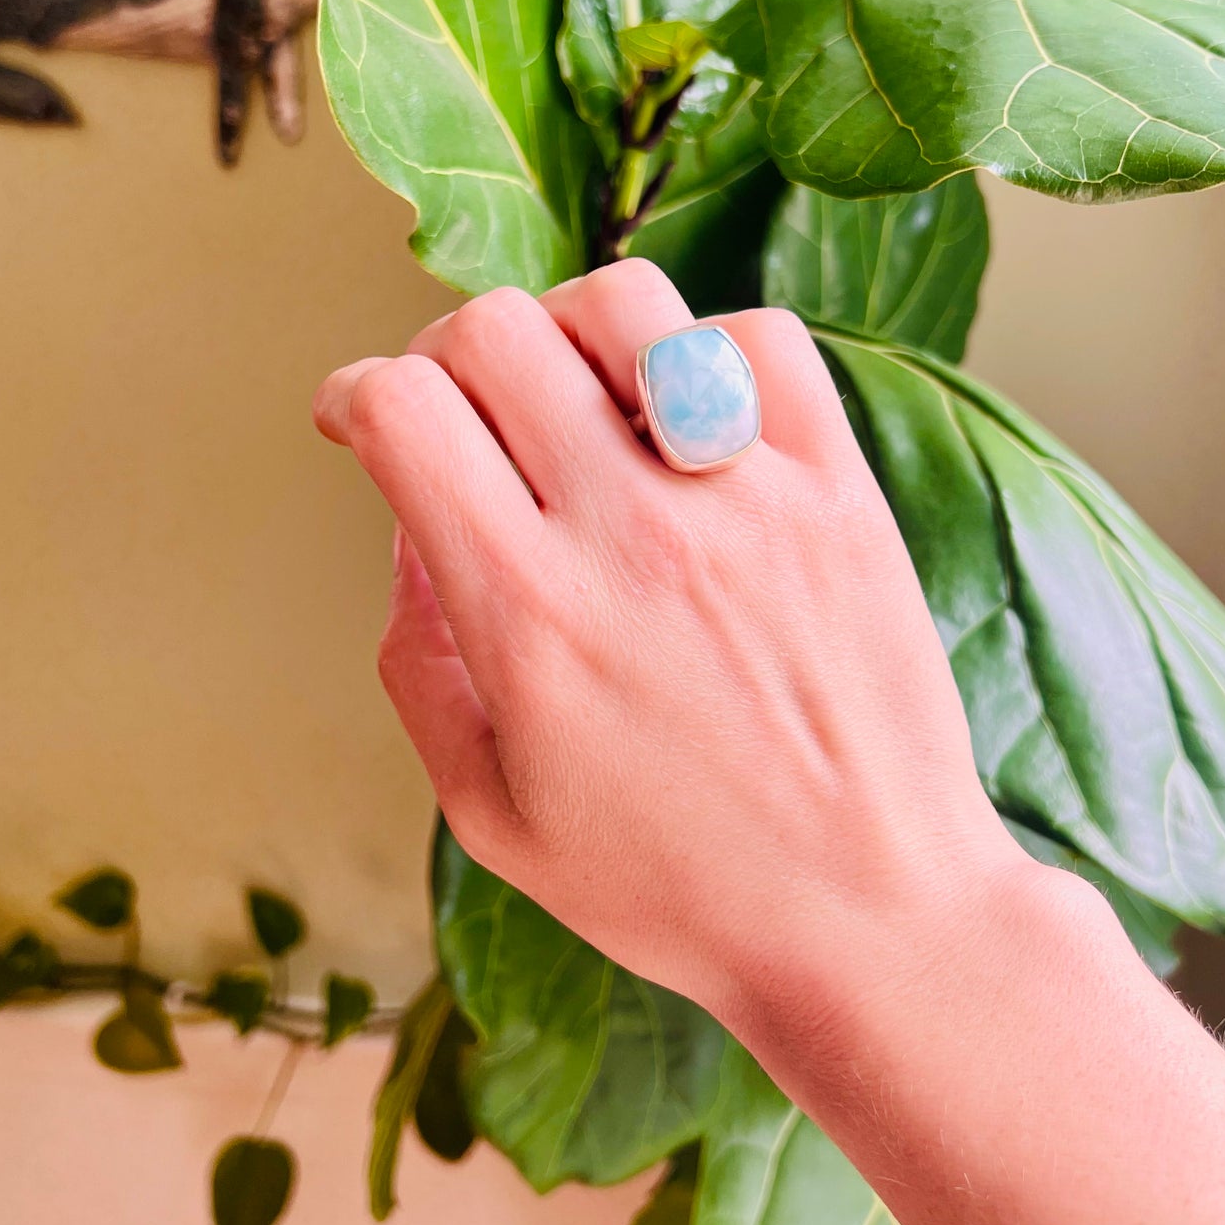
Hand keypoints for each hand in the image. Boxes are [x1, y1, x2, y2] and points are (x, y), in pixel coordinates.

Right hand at [313, 259, 1024, 1033]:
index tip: (360, 418)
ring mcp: (747, 500)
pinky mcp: (841, 492)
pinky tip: (693, 418)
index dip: (354, 394)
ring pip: (625, 304)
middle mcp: (632, 533)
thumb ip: (420, 664)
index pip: (402, 409)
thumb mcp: (493, 815)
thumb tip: (410, 530)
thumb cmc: (679, 888)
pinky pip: (766, 340)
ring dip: (569, 329)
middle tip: (462, 412)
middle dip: (443, 355)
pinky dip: (709, 347)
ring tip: (577, 396)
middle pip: (493, 331)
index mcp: (528, 614)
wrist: (870, 920)